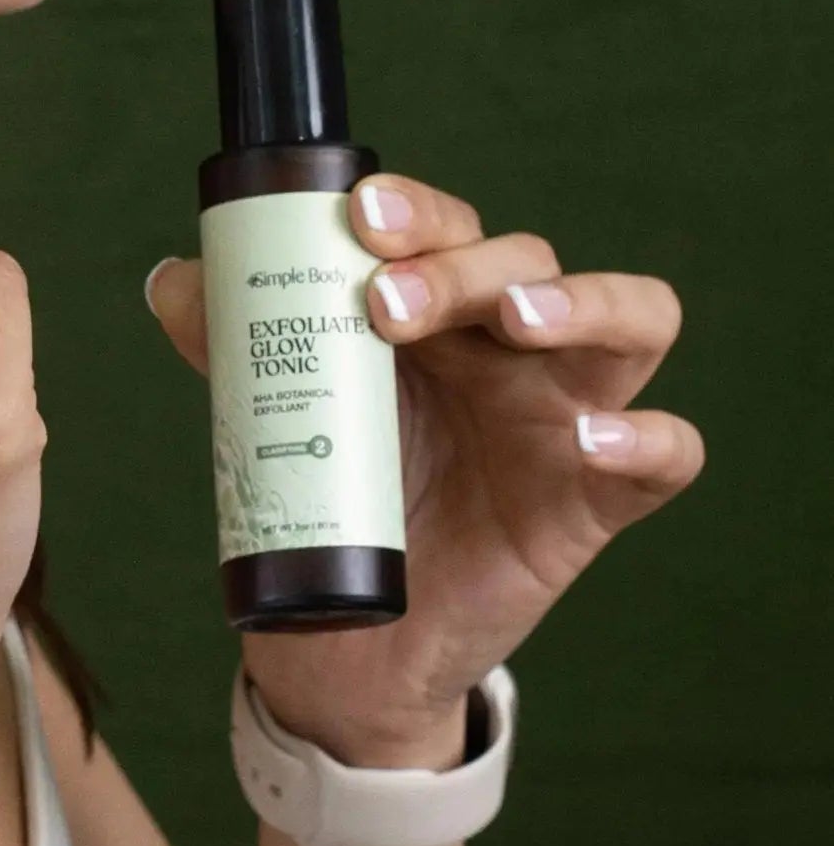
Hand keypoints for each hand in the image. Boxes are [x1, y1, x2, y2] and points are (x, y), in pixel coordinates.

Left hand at [144, 174, 704, 765]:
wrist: (347, 634)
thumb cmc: (332, 490)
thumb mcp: (278, 412)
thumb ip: (231, 345)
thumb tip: (176, 280)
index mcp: (437, 306)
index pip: (448, 226)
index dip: (415, 211)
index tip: (359, 218)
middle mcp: (511, 342)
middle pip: (526, 259)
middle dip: (460, 266)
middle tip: (386, 304)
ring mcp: (565, 412)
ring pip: (631, 317)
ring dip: (580, 303)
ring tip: (518, 320)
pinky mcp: (593, 500)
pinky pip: (668, 453)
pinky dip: (648, 438)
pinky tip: (593, 439)